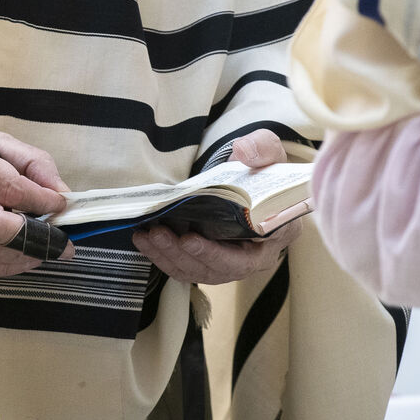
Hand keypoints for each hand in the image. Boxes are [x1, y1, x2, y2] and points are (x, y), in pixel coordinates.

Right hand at [0, 129, 74, 276]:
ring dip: (23, 256)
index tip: (60, 204)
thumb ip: (33, 163)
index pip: (9, 188)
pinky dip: (4, 267)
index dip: (41, 200)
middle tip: (62, 243)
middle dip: (35, 238)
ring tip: (47, 251)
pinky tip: (23, 259)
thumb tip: (60, 192)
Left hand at [131, 129, 300, 284]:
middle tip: (159, 233)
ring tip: (147, 235)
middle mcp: (253, 256)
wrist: (250, 178)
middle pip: (218, 269)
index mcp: (275, 235)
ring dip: (168, 256)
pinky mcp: (209, 260)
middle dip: (184, 254)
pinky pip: (185, 267)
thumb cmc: (263, 169)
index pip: (248, 257)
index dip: (218, 254)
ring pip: (198, 271)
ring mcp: (229, 262)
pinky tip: (144, 240)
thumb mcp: (269, 152)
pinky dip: (162, 256)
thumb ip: (262, 148)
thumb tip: (244, 151)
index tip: (190, 239)